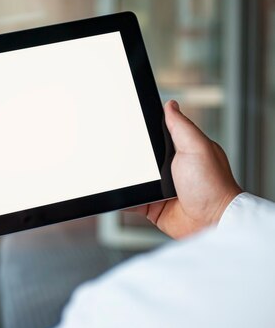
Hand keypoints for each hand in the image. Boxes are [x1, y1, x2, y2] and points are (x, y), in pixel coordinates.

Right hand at [128, 100, 241, 238]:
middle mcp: (170, 168)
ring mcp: (160, 188)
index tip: (127, 123)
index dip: (143, 129)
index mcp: (182, 150)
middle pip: (141, 157)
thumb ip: (181, 126)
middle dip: (129, 155)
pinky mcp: (151, 205)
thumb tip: (170, 105)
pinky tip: (115, 193)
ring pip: (133, 178)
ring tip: (116, 173)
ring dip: (125, 178)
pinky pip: (130, 199)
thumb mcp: (196, 147)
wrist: (211, 222)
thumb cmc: (212, 185)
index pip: (158, 134)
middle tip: (117, 151)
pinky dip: (122, 198)